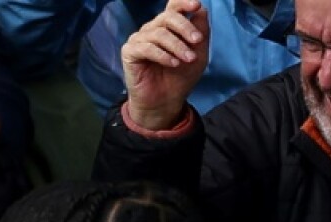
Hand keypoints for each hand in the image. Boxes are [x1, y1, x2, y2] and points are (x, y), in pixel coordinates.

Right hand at [120, 0, 210, 129]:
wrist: (165, 102)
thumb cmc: (180, 78)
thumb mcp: (198, 53)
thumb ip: (201, 31)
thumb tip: (201, 9)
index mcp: (167, 27)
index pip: (172, 6)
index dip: (183, 2)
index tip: (196, 5)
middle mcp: (151, 29)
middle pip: (167, 17)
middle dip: (185, 27)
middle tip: (198, 41)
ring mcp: (139, 40)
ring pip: (159, 33)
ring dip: (177, 46)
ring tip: (188, 60)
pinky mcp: (129, 52)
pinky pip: (146, 48)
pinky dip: (162, 55)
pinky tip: (173, 64)